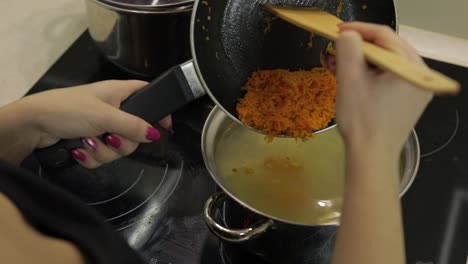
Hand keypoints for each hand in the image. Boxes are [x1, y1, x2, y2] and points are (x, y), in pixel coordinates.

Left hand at [8, 80, 170, 167]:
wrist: (33, 125)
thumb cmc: (70, 110)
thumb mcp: (105, 116)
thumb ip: (133, 125)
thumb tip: (156, 135)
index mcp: (119, 93)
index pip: (148, 95)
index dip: (159, 109)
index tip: (165, 127)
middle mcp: (113, 109)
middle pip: (135, 132)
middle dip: (122, 142)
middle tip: (109, 138)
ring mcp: (101, 127)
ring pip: (119, 147)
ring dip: (103, 151)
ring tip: (86, 143)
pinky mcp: (90, 142)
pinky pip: (103, 156)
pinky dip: (92, 156)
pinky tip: (78, 150)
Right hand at [335, 22, 432, 157]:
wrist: (371, 157)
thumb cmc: (361, 121)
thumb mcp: (350, 79)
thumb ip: (348, 49)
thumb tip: (347, 36)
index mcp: (411, 68)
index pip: (385, 36)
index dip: (359, 30)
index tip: (337, 30)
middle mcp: (420, 75)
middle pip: (388, 49)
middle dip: (359, 47)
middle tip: (337, 49)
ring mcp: (416, 89)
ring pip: (387, 64)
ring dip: (362, 61)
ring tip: (339, 65)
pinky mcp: (409, 100)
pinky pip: (389, 78)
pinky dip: (370, 75)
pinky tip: (352, 79)